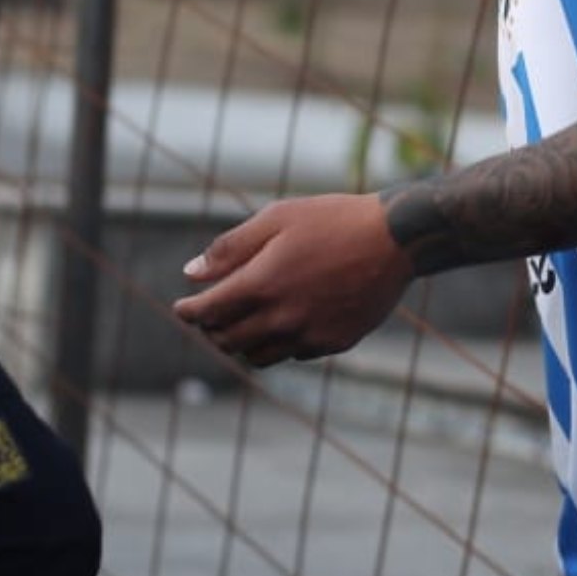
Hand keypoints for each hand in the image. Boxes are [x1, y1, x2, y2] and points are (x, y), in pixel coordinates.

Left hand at [172, 192, 412, 365]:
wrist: (395, 239)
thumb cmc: (332, 220)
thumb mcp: (275, 219)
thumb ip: (229, 248)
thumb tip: (191, 273)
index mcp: (262, 284)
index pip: (208, 311)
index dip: (189, 312)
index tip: (181, 309)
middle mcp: (282, 317)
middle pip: (228, 340)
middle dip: (211, 329)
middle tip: (209, 317)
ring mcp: (310, 334)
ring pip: (258, 356)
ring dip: (241, 344)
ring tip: (241, 325)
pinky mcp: (334, 342)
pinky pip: (293, 354)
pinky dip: (278, 345)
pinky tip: (281, 325)